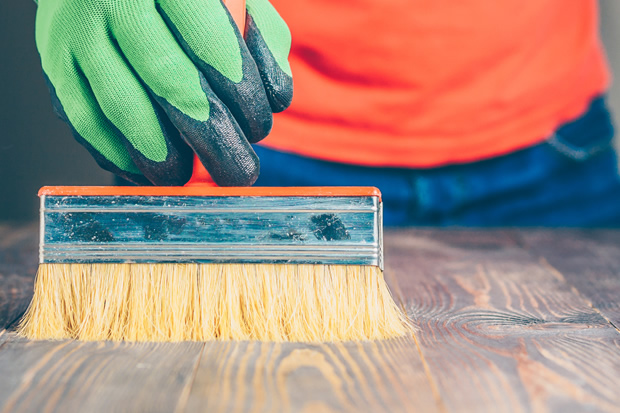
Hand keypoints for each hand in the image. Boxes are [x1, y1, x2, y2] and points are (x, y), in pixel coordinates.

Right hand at [37, 0, 292, 185]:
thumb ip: (261, 36)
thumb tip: (275, 96)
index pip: (212, 43)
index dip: (242, 95)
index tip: (260, 127)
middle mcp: (116, 1)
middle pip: (169, 82)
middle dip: (211, 139)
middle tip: (238, 172)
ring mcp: (75, 33)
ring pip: (121, 109)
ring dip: (162, 157)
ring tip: (187, 176)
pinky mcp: (53, 65)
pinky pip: (84, 122)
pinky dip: (119, 155)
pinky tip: (146, 168)